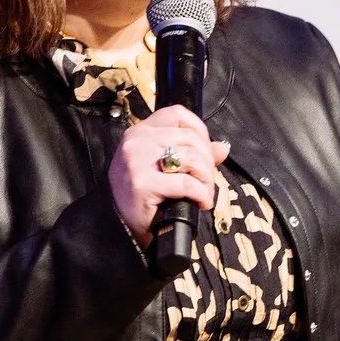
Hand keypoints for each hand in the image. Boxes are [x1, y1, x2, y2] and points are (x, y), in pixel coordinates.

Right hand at [109, 105, 230, 244]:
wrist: (118, 226)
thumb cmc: (141, 196)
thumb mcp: (163, 168)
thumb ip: (192, 153)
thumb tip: (221, 148)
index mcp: (141, 131)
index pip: (178, 114)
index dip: (200, 132)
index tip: (206, 153)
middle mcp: (137, 140)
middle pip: (190, 138)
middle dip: (208, 162)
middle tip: (207, 182)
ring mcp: (138, 160)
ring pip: (192, 158)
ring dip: (207, 179)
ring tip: (204, 193)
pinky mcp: (143, 182)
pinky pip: (186, 183)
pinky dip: (201, 194)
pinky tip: (201, 203)